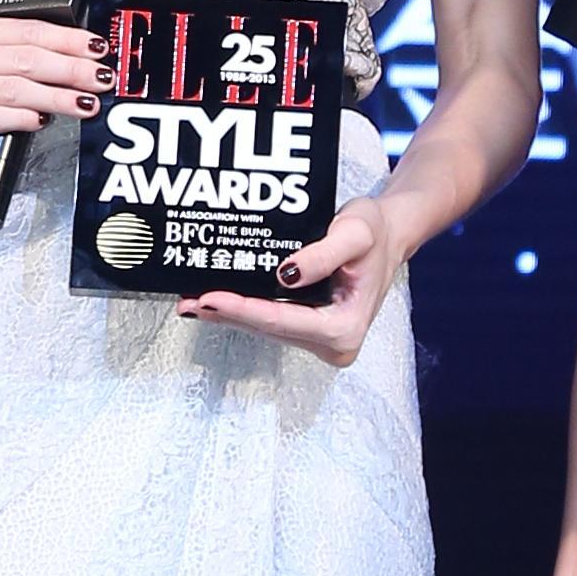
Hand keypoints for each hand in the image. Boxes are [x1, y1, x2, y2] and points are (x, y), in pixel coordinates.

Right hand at [0, 2, 104, 176]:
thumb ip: (24, 54)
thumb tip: (81, 59)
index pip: (28, 31)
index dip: (68, 41)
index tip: (97, 50)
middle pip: (25, 59)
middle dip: (70, 70)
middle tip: (100, 78)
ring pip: (13, 89)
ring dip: (56, 97)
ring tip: (84, 103)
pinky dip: (21, 119)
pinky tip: (42, 120)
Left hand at [183, 194, 403, 368]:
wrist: (388, 236)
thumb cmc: (375, 232)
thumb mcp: (355, 233)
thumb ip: (323, 254)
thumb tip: (285, 275)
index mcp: (345, 328)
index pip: (284, 321)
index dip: (244, 310)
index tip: (211, 298)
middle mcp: (333, 343)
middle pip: (269, 329)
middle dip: (228, 313)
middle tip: (188, 301)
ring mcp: (320, 340)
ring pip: (266, 328)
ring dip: (229, 314)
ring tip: (191, 301)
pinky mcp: (309, 330)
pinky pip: (270, 322)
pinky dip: (242, 310)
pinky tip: (214, 301)